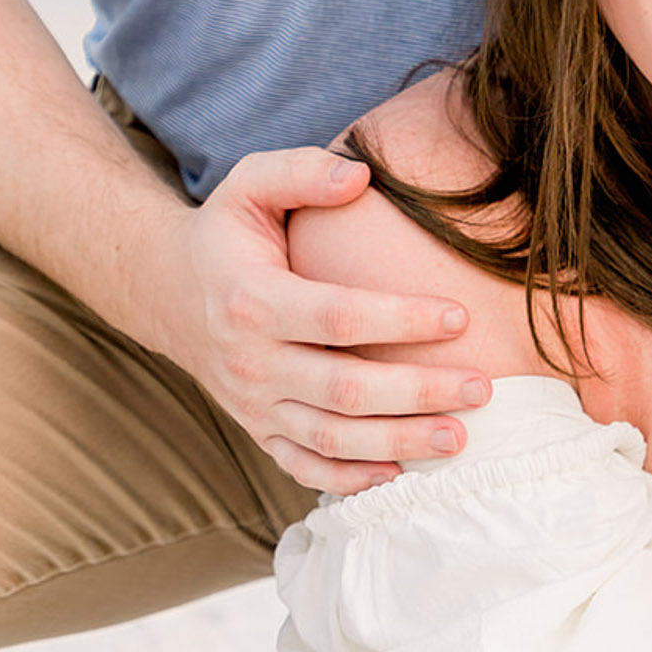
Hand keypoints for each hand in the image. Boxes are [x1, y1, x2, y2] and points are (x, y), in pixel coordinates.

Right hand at [177, 147, 488, 493]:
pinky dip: (349, 479)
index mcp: (252, 299)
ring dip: (398, 444)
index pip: (337, 317)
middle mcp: (251, 361)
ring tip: (460, 437)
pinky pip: (303, 466)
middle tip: (482, 389)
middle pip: (343, 391)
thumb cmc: (228, 231)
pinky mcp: (258, 428)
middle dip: (417, 393)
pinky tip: (400, 476)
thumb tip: (361, 175)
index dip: (401, 319)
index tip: (461, 316)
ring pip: (330, 437)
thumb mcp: (248, 183)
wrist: (169, 290)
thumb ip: (301, 171)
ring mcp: (253, 403)